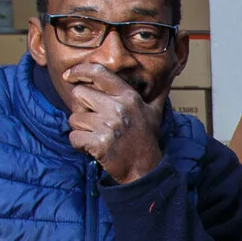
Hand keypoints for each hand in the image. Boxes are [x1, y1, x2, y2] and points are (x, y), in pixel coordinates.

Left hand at [62, 61, 163, 183]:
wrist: (144, 169)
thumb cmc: (146, 140)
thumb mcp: (155, 113)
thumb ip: (157, 93)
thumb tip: (173, 73)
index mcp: (128, 97)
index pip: (98, 73)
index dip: (79, 71)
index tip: (68, 75)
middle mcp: (117, 108)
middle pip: (78, 94)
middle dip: (80, 107)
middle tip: (92, 120)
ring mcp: (107, 126)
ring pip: (74, 118)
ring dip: (80, 129)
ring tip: (95, 135)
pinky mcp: (99, 143)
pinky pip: (73, 137)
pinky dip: (79, 144)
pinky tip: (92, 147)